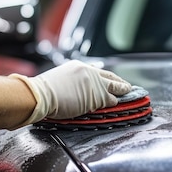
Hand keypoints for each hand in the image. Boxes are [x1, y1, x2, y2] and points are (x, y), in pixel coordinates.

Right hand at [11, 60, 131, 125]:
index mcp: (79, 67)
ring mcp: (95, 84)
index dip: (107, 77)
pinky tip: (121, 104)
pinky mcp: (97, 97)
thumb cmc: (43, 92)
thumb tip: (77, 91)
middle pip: (111, 77)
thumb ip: (72, 82)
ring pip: (115, 88)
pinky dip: (116, 103)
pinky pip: (111, 100)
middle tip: (128, 87)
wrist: (40, 95)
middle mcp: (89, 73)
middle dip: (121, 83)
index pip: (98, 72)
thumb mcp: (60, 80)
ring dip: (122, 92)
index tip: (112, 80)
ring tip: (130, 94)